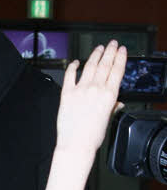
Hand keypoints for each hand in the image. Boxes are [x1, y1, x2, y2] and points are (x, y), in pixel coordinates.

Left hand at [55, 41, 126, 156]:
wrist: (75, 145)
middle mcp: (96, 89)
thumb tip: (118, 103)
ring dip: (95, 55)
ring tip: (98, 49)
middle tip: (112, 44)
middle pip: (105, 64)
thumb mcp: (108, 120)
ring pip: (90, 66)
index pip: (117, 70)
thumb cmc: (92, 137)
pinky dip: (73, 66)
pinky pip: (70, 74)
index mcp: (109, 95)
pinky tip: (76, 62)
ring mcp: (81, 90)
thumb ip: (113, 107)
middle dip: (109, 51)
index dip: (120, 57)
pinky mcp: (67, 93)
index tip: (122, 50)